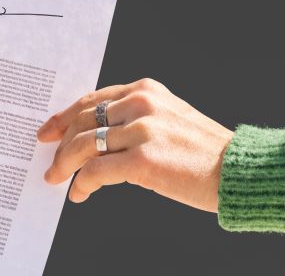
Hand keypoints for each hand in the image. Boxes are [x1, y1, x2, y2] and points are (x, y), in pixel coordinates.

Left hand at [38, 78, 231, 212]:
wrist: (236, 169)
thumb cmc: (205, 151)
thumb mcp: (170, 117)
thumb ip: (138, 117)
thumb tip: (99, 138)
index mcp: (146, 89)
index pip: (92, 99)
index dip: (65, 117)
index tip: (48, 130)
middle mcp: (141, 103)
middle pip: (83, 122)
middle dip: (60, 144)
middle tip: (50, 163)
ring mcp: (141, 130)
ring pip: (84, 146)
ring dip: (65, 166)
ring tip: (57, 180)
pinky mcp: (142, 160)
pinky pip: (96, 172)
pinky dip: (82, 184)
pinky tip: (79, 194)